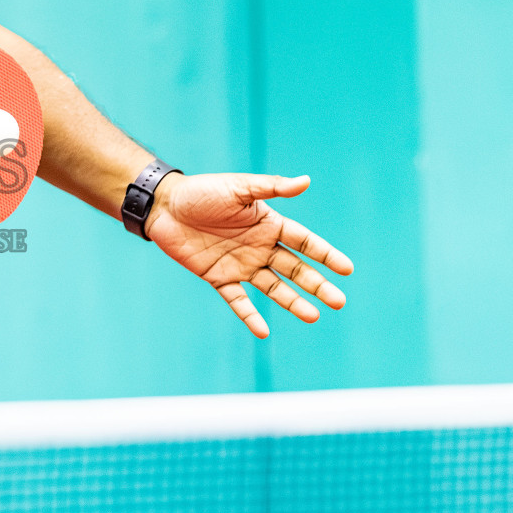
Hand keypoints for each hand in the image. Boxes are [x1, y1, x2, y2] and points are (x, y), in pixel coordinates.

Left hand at [143, 173, 352, 337]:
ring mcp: (240, 264)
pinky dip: (250, 315)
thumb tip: (307, 181)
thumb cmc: (202, 191)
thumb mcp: (238, 188)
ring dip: (292, 302)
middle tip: (339, 302)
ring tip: (313, 316)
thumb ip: (272, 188)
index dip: (325, 255)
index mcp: (268, 224)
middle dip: (317, 284)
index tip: (348, 270)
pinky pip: (238, 300)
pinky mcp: (218, 277)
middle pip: (295, 269)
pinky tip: (264, 331)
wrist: (164, 206)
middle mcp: (259, 246)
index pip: (304, 242)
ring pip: (273, 287)